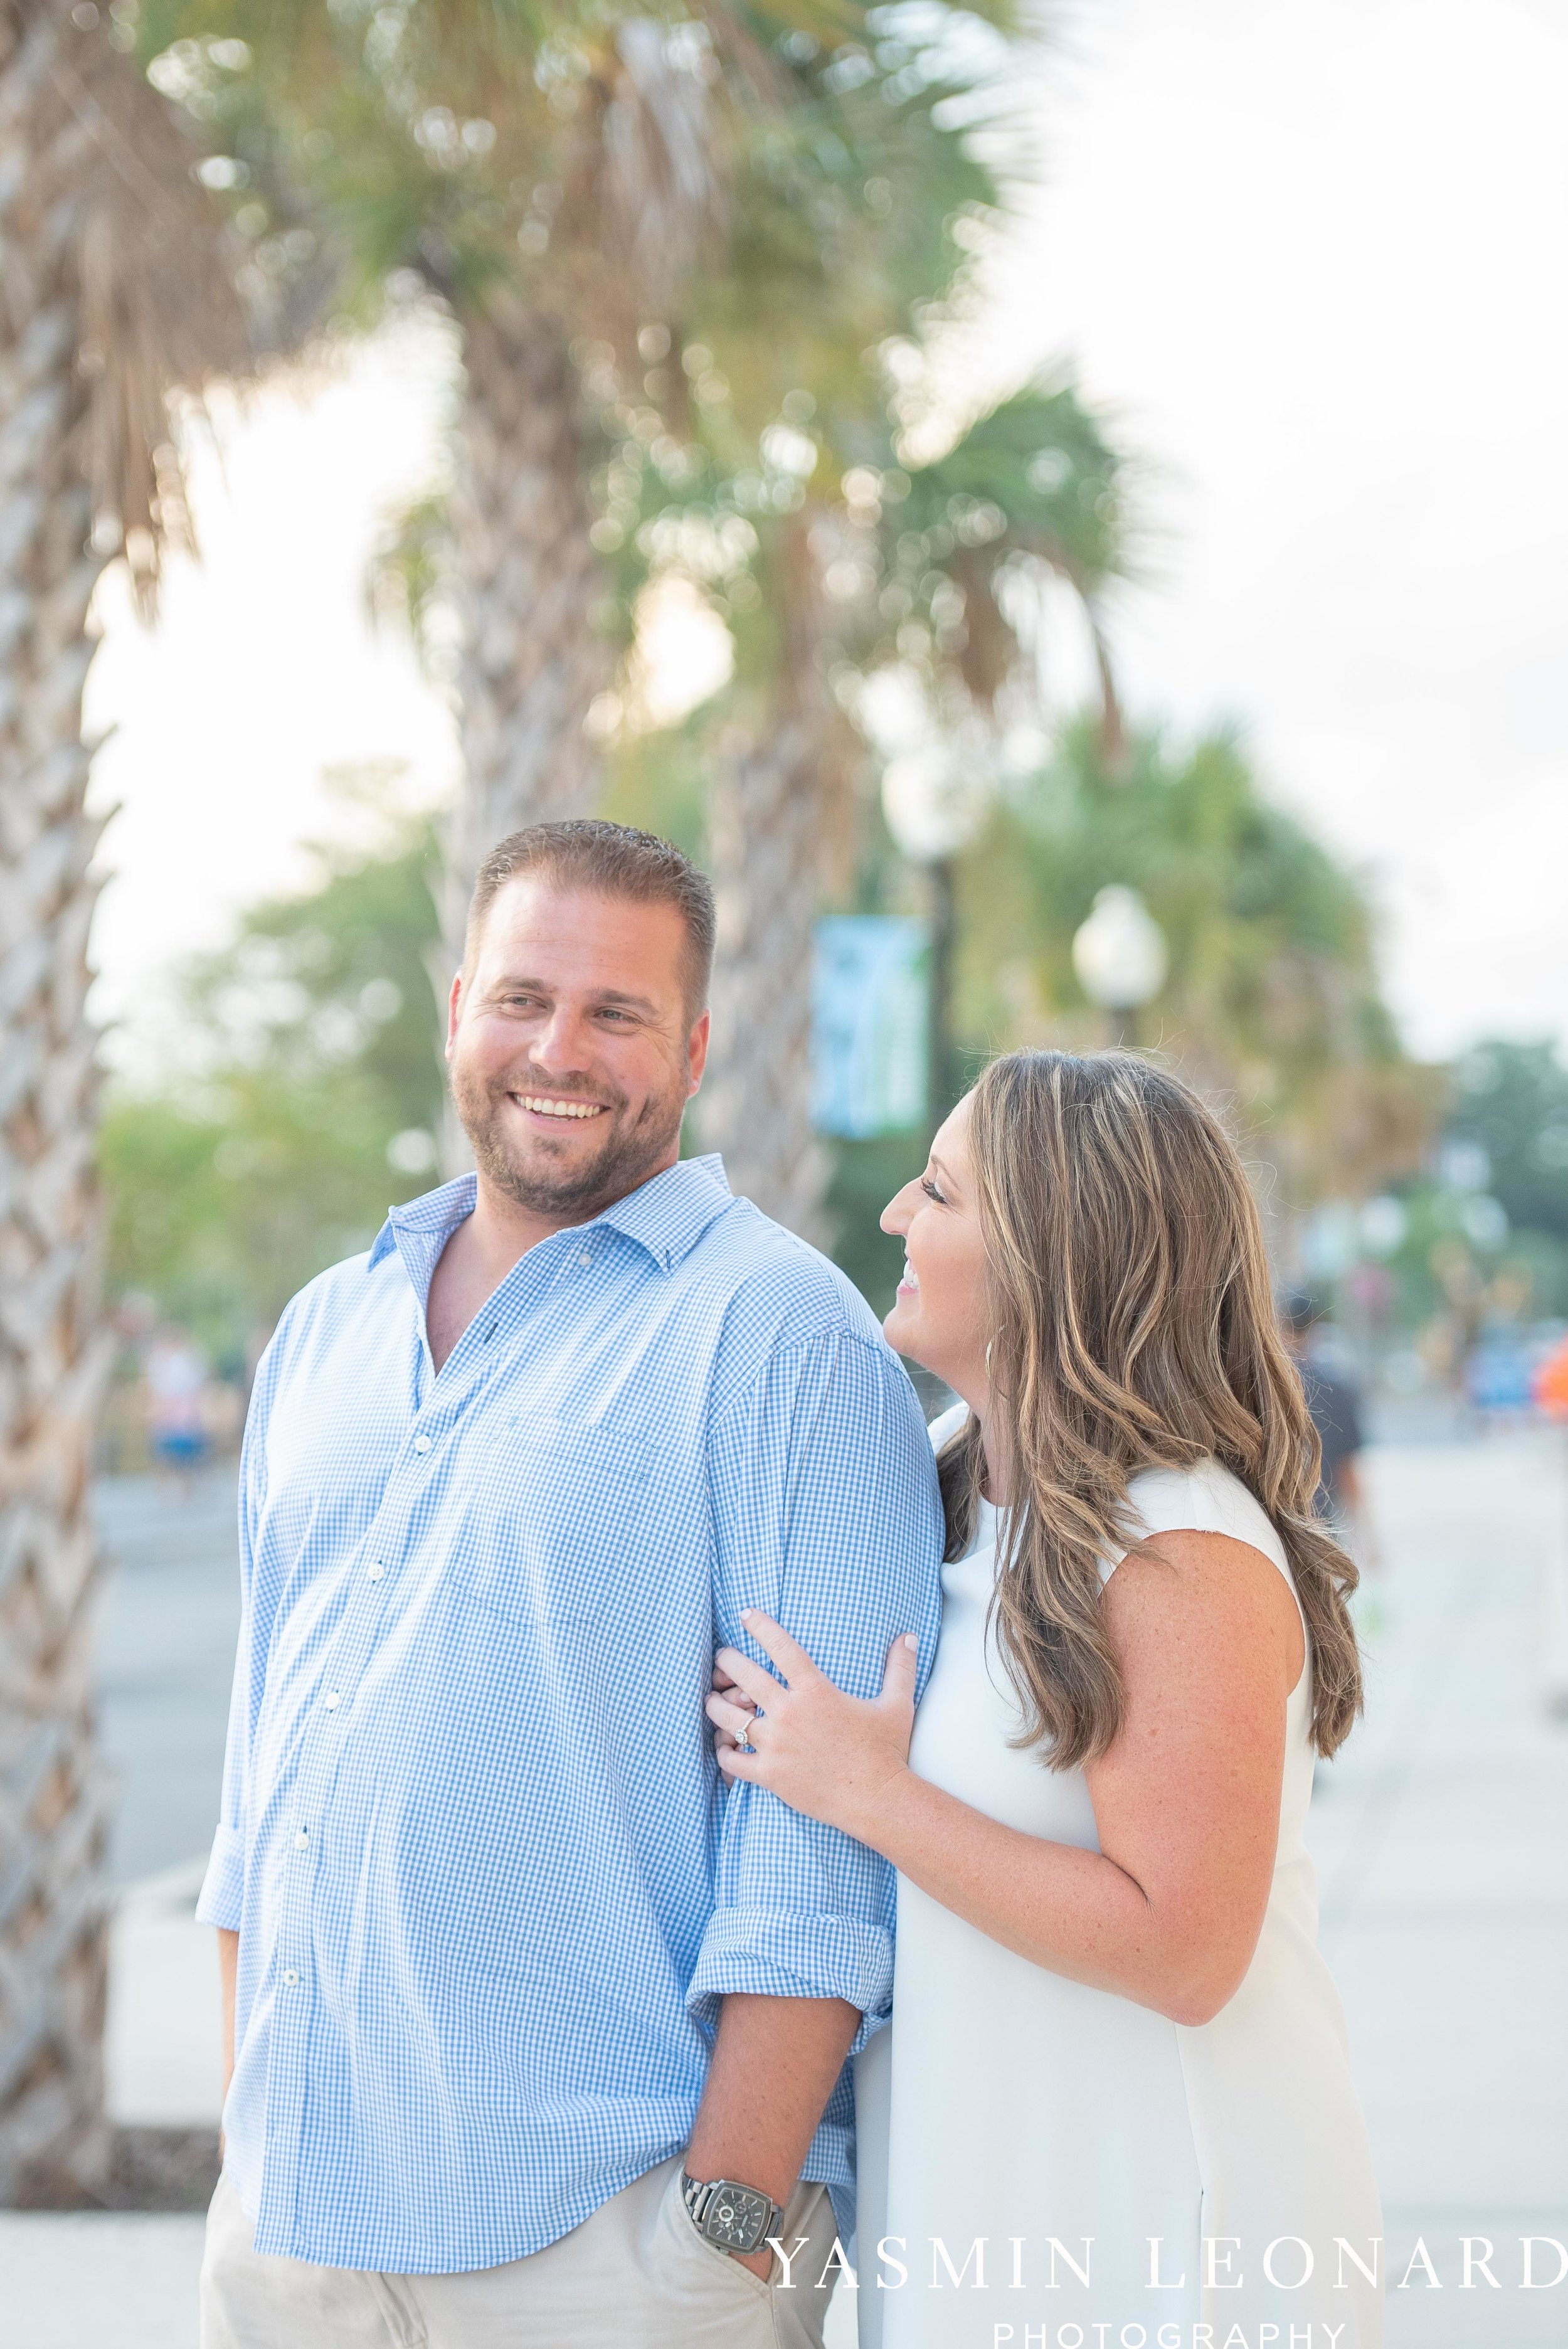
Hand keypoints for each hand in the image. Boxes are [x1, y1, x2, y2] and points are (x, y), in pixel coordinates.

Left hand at [706, 1612, 917, 1842]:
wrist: (877, 1800)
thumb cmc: (886, 1752)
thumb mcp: (897, 1706)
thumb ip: (900, 1668)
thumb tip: (909, 1637)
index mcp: (816, 1691)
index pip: (780, 1646)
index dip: (759, 1625)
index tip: (745, 1614)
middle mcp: (790, 1713)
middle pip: (742, 1675)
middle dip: (726, 1661)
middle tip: (723, 1657)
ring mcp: (776, 1745)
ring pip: (727, 1716)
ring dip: (715, 1705)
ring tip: (713, 1700)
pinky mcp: (769, 1774)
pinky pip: (730, 1758)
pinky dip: (723, 1749)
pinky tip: (724, 1744)